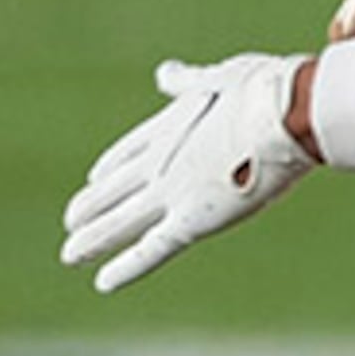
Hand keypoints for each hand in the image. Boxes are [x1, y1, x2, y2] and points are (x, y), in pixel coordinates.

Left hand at [60, 53, 315, 292]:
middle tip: (72, 220)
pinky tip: (102, 283)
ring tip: (70, 254)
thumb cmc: (267, 89)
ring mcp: (173, 193)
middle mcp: (163, 162)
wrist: (284, 112)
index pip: (130, 151)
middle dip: (94, 205)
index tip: (96, 176)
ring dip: (95, 238)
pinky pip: (153, 249)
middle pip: (117, 188)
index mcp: (171, 126)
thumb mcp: (221, 77)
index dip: (111, 164)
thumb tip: (164, 72)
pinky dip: (127, 267)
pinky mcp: (192, 220)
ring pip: (122, 221)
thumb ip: (188, 81)